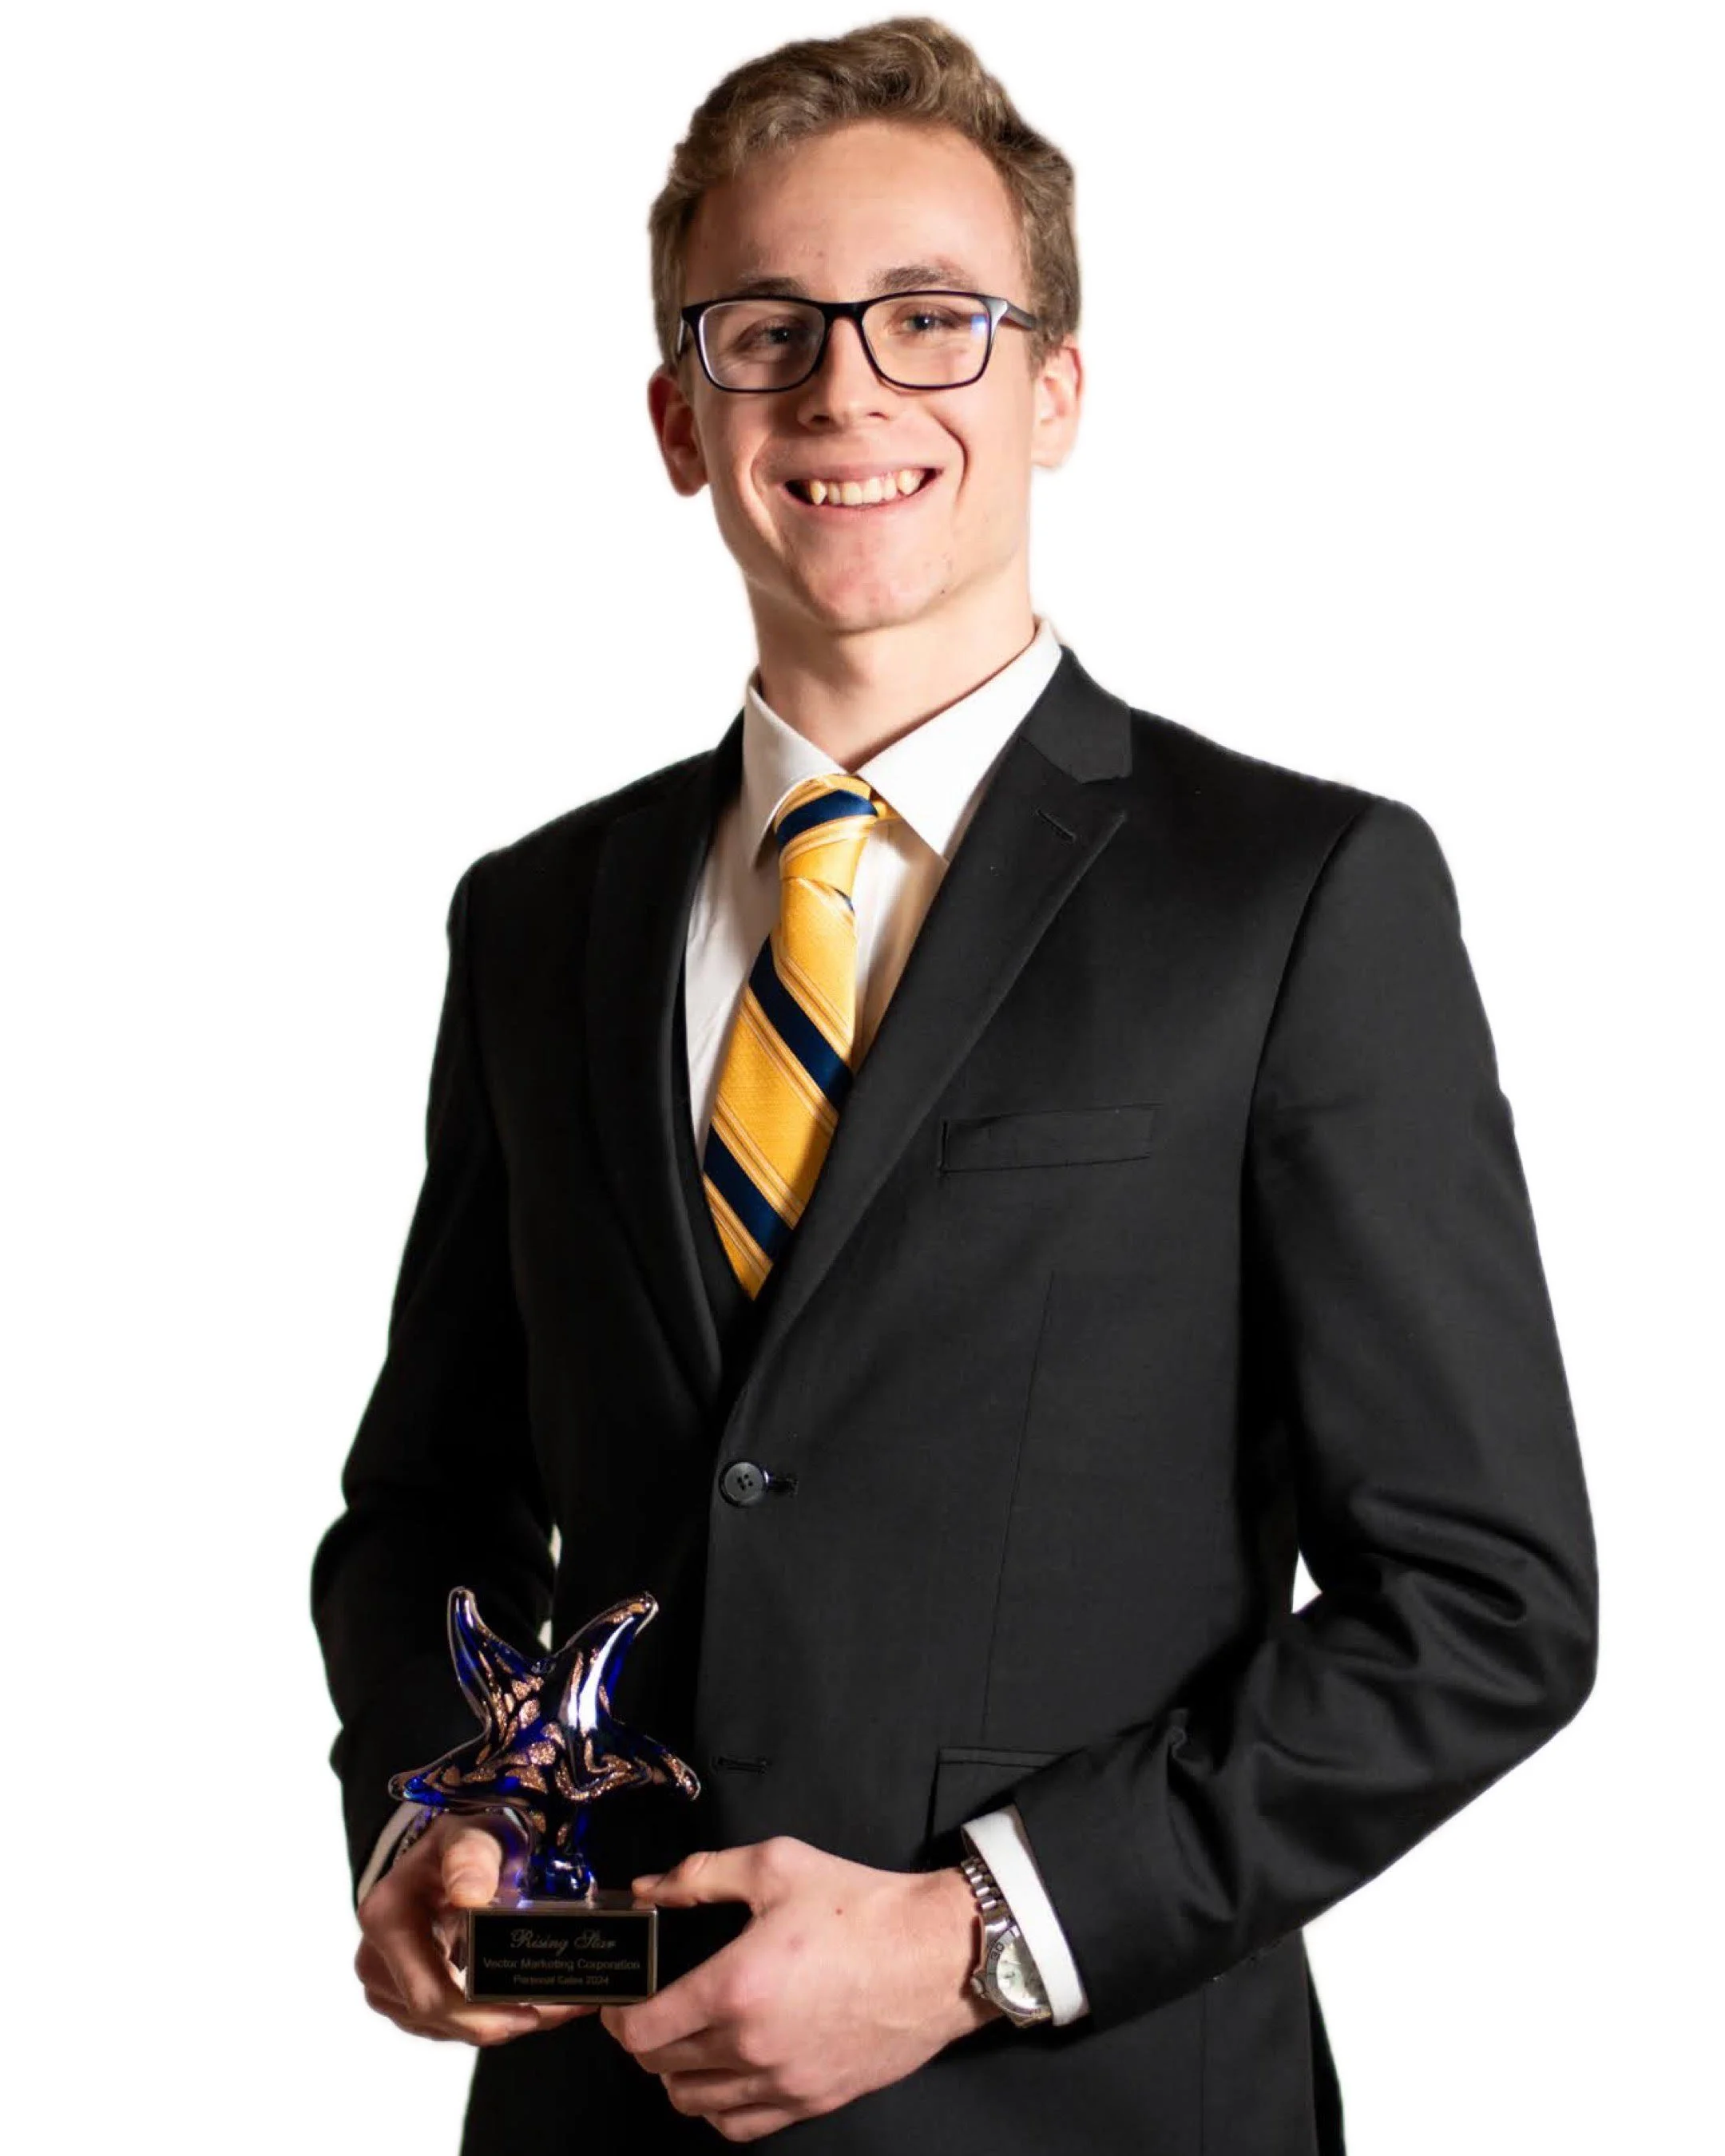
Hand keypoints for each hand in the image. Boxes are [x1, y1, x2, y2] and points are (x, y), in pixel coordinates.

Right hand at [353, 1816, 599, 2046]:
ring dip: (499, 2023)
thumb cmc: (458, 1843)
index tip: (533, 2012)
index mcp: (387, 1920)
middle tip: (561, 2010)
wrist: (440, 1854)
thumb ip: (471, 1858)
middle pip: (440, 2019)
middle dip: (502, 2022)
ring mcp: (384, 1983)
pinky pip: (443, 2024)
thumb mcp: (468, 1837)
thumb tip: (471, 1897)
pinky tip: (524, 2004)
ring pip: (444, 2028)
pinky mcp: (400, 1997)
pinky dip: (484, 2019)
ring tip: (554, 2005)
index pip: (430, 1996)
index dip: (481, 2016)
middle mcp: (375, 1960)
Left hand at [599, 1835, 997, 2140]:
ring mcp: (782, 2082)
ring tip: (686, 2039)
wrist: (935, 1954)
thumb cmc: (860, 1907)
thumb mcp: (777, 1865)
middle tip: (654, 2007)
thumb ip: (702, 1875)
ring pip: (693, 2103)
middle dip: (643, 2038)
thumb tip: (648, 1889)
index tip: (618, 1999)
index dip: (616, 2016)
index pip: (640, 2029)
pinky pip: (738, 2126)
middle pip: (660, 2067)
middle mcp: (751, 2046)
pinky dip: (718, 2106)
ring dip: (676, 2074)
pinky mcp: (810, 2101)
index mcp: (735, 1986)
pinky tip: (725, 2073)